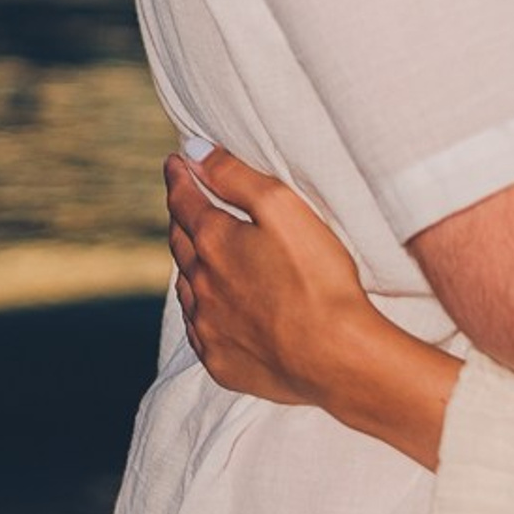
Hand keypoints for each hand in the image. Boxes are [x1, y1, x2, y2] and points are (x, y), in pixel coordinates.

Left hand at [165, 147, 381, 408]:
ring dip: (188, 263)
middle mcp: (200, 283)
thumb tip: (191, 152)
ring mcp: (208, 326)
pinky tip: (209, 304)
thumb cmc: (319, 278)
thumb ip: (234, 176)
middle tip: (185, 201)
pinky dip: (199, 307)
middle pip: (180, 241)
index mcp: (213, 242)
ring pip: (185, 285)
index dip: (179, 177)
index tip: (175, 162)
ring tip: (195, 249)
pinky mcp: (219, 360)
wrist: (338, 358)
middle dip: (181, 217)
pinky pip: (198, 327)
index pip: (183, 200)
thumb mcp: (283, 207)